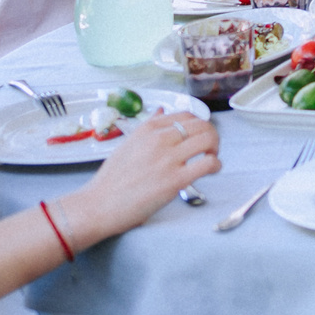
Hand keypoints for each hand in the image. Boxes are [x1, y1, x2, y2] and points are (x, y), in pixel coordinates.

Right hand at [59, 113, 218, 241]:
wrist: (98, 205)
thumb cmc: (111, 180)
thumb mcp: (127, 144)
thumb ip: (147, 127)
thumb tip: (161, 110)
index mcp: (148, 129)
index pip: (186, 115)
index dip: (199, 125)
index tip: (199, 136)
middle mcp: (159, 139)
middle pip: (201, 125)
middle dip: (211, 135)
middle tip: (209, 148)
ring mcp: (168, 159)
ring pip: (208, 139)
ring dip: (215, 148)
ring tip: (211, 159)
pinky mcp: (175, 180)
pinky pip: (207, 163)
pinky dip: (216, 165)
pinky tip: (212, 171)